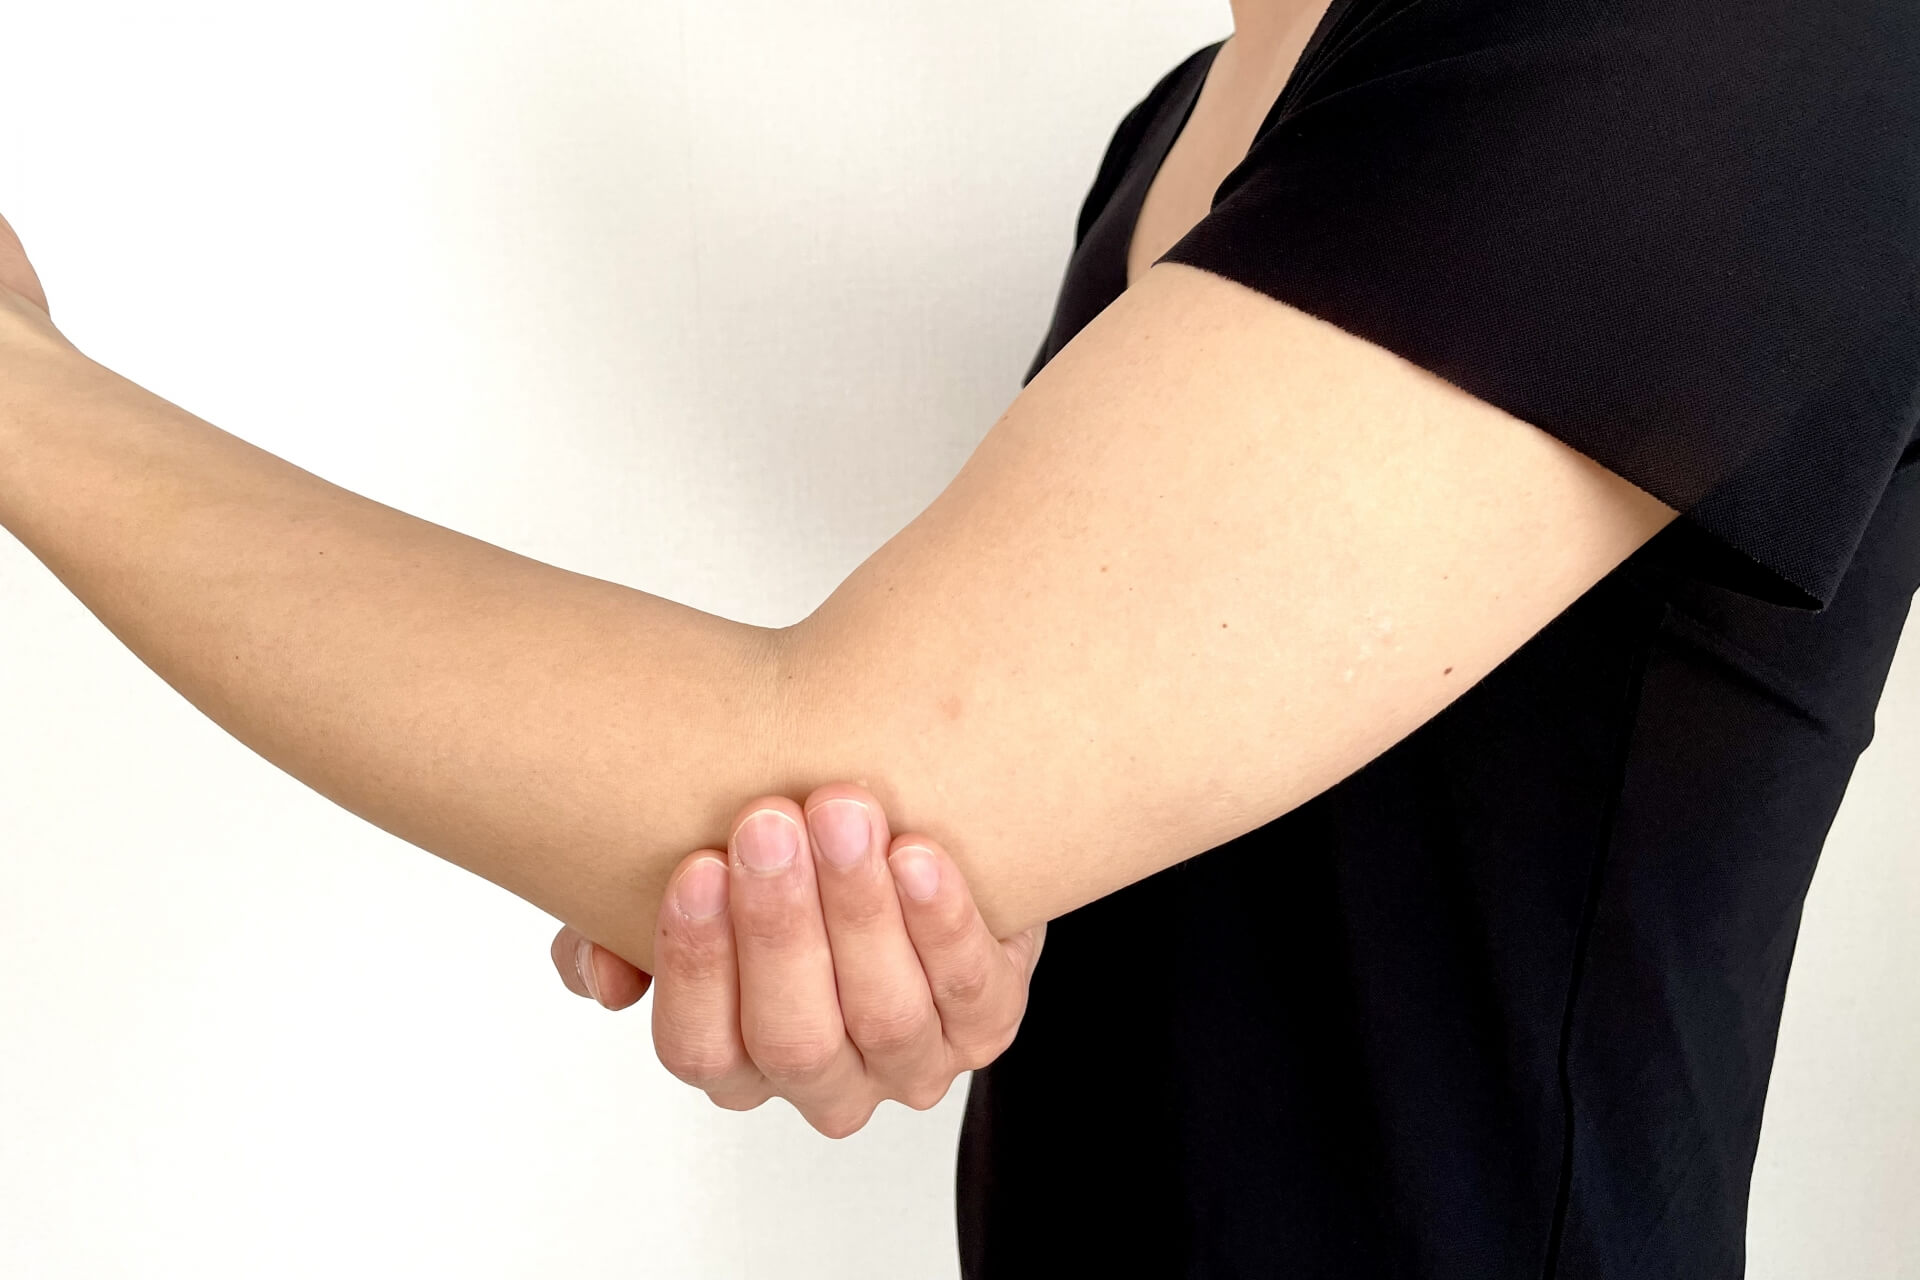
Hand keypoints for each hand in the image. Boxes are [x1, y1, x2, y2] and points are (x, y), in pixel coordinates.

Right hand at [549, 783, 1045, 1136]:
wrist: (907, 822)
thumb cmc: (779, 858)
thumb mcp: (693, 880)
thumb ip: (615, 927)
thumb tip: (604, 976)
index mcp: (734, 1059)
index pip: (698, 1048)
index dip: (695, 966)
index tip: (695, 867)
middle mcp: (821, 1079)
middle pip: (793, 1036)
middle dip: (778, 927)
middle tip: (767, 824)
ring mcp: (910, 1060)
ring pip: (884, 1013)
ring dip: (858, 910)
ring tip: (841, 815)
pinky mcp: (986, 1021)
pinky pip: (970, 990)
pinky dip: (943, 923)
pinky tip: (918, 854)